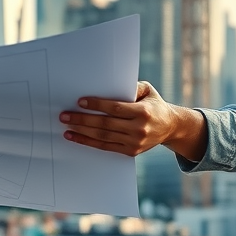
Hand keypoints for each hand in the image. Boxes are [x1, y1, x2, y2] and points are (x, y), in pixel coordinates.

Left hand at [59, 81, 206, 160]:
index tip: (80, 101)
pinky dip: (88, 142)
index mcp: (143, 112)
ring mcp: (134, 142)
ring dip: (82, 132)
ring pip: (102, 137)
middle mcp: (139, 128)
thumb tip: (111, 84)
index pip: (115, 108)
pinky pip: (105, 147)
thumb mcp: (148, 91)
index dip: (97, 104)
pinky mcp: (130, 151)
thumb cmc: (154, 105)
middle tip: (64, 115)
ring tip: (66, 126)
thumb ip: (132, 87)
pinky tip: (75, 137)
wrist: (170, 127)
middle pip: (105, 124)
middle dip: (82, 119)